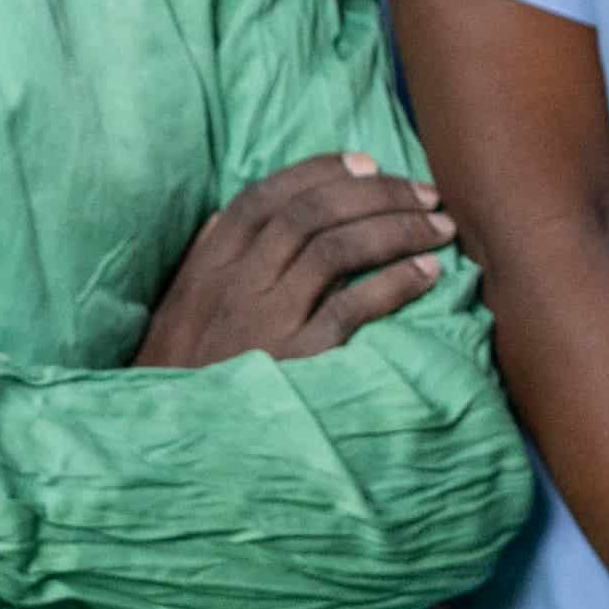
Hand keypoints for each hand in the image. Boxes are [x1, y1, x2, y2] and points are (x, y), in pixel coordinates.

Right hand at [135, 156, 458, 371]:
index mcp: (208, 265)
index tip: (368, 162)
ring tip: (439, 229)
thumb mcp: (178, 310)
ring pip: (336, 249)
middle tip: (426, 194)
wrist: (169, 445)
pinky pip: (352, 308)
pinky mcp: (296, 361)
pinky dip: (395, 283)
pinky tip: (427, 274)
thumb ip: (205, 260)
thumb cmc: (180, 375)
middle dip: (377, 194)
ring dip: (397, 230)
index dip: (321, 171)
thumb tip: (226, 214)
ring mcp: (265, 321)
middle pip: (312, 214)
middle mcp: (236, 283)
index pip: (266, 196)